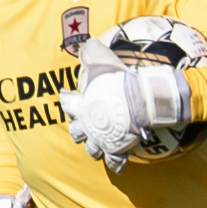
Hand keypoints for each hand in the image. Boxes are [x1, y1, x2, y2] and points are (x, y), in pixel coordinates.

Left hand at [59, 36, 191, 170]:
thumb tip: (87, 43)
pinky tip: (118, 164)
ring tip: (98, 147)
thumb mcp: (103, 61)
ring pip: (93, 150)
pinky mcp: (117, 150)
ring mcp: (102, 140)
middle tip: (82, 126)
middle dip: (78, 130)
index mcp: (82, 105)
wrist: (139, 102)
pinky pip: (115, 162)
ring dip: (94, 148)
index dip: (67, 99)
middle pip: (76, 132)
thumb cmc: (120, 82)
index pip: (68, 102)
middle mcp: (88, 126)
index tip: (67, 96)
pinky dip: (116, 163)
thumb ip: (93, 52)